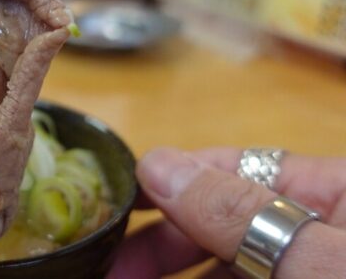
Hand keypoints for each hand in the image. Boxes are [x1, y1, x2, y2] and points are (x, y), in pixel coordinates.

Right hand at [108, 147, 345, 277]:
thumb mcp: (321, 263)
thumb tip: (158, 165)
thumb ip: (242, 216)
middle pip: (222, 224)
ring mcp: (304, 268)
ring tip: (123, 278)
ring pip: (224, 265)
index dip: (175, 180)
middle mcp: (316, 229)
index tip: (119, 201)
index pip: (239, 168)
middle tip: (110, 265)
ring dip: (169, 273)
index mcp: (336, 191)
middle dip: (161, 243)